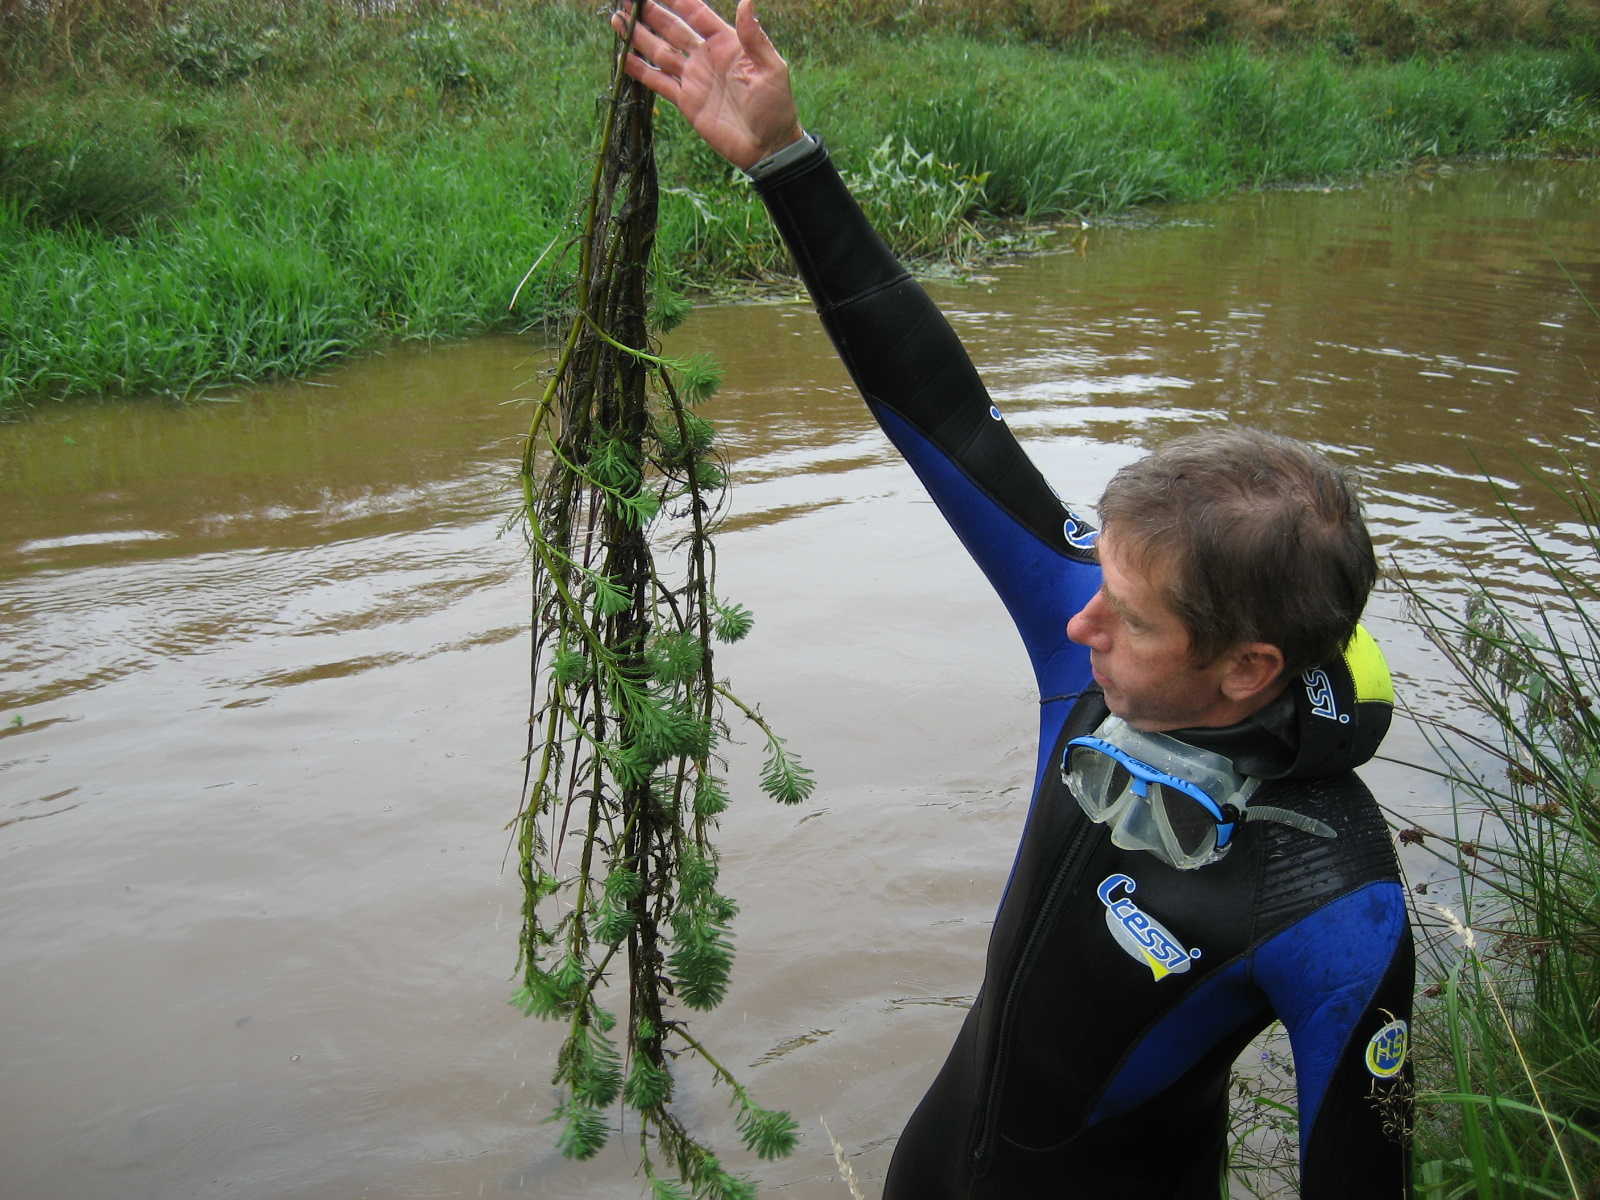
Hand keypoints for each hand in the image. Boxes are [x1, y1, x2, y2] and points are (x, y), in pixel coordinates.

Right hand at [611, 0, 804, 169]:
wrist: (767, 147)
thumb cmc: (776, 106)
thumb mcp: (771, 68)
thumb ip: (754, 37)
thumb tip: (747, 0)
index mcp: (727, 43)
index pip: (696, 13)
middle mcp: (706, 56)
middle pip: (672, 28)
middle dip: (650, 13)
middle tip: (628, 0)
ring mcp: (694, 78)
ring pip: (660, 51)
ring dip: (639, 37)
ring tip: (617, 20)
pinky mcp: (686, 102)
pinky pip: (658, 82)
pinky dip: (640, 71)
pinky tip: (623, 58)